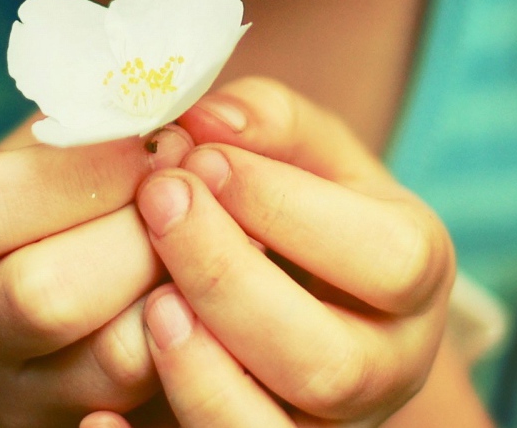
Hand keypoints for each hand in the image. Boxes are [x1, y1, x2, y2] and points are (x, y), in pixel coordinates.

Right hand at [0, 117, 194, 427]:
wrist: (108, 272)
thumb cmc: (104, 175)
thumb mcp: (95, 125)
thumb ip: (132, 105)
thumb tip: (192, 117)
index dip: (77, 172)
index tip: (156, 141)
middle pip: (39, 295)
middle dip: (138, 234)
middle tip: (195, 190)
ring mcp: (25, 387)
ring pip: (111, 356)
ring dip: (181, 281)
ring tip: (225, 231)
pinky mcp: (89, 420)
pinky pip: (163, 389)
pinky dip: (208, 329)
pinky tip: (225, 284)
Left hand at [87, 77, 456, 426]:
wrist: (294, 283)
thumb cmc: (298, 201)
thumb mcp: (304, 148)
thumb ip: (267, 121)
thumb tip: (207, 119)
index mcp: (417, 276)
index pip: (387, 259)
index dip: (290, 210)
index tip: (202, 160)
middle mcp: (390, 369)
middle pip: (331, 363)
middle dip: (232, 282)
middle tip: (158, 204)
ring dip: (204, 375)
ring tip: (152, 303)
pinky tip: (99, 418)